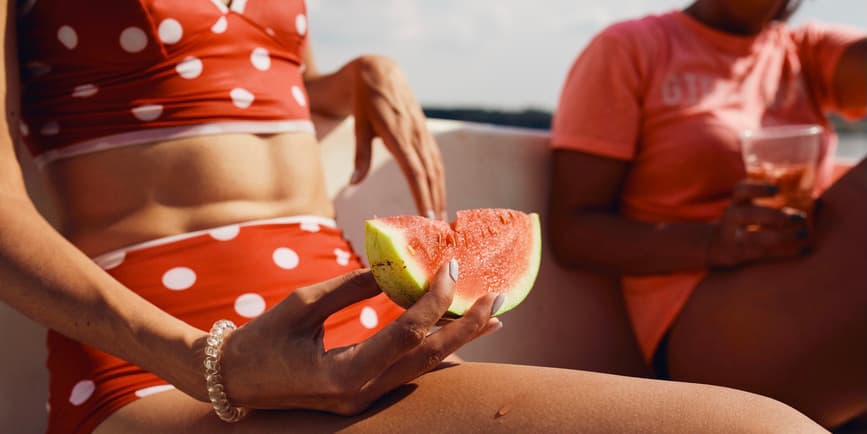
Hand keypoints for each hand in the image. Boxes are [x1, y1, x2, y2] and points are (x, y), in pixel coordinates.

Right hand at [216, 265, 500, 414]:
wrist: (233, 381)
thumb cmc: (260, 339)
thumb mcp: (303, 304)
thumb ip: (352, 286)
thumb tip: (394, 265)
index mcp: (342, 374)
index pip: (406, 333)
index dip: (435, 299)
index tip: (451, 266)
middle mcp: (359, 394)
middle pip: (427, 359)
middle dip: (466, 327)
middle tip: (497, 297)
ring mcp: (363, 400)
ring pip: (423, 369)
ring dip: (458, 341)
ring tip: (490, 316)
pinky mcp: (362, 396)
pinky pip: (407, 372)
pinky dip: (433, 351)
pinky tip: (454, 336)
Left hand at [349, 55, 446, 218]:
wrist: (380, 71)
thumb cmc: (365, 102)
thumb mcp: (359, 126)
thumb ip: (360, 155)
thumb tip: (354, 182)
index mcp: (399, 134)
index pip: (415, 171)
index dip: (422, 195)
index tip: (426, 217)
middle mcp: (416, 135)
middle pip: (430, 175)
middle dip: (434, 202)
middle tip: (437, 229)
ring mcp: (423, 134)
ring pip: (437, 169)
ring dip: (440, 194)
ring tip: (440, 218)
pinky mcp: (425, 134)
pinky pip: (436, 161)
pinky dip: (439, 181)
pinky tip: (439, 196)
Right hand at [707, 181, 811, 267]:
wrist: (715, 245)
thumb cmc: (744, 223)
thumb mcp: (750, 208)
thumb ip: (776, 203)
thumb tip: (819, 202)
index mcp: (736, 203)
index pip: (740, 191)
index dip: (756, 189)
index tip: (776, 191)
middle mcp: (730, 219)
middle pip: (746, 215)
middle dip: (772, 215)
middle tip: (797, 217)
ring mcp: (733, 238)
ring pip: (755, 238)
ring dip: (782, 236)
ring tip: (802, 233)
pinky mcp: (739, 255)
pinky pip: (764, 254)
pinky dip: (786, 252)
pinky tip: (803, 249)